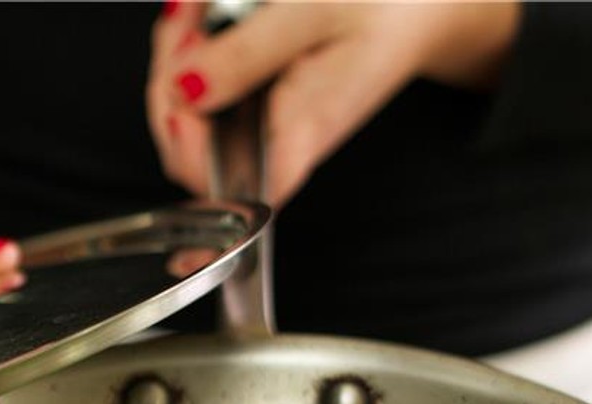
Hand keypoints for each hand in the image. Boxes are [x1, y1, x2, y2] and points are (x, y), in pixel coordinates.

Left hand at [147, 1, 518, 205]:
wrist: (421, 4)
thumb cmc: (387, 7)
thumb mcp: (314, 12)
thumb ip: (247, 55)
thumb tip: (183, 89)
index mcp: (297, 139)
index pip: (228, 196)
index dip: (187, 159)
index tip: (177, 103)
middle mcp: (277, 144)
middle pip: (191, 153)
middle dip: (170, 90)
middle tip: (187, 30)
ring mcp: (263, 125)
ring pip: (189, 117)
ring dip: (176, 61)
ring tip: (197, 14)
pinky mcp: (255, 101)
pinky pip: (204, 90)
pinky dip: (192, 49)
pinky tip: (203, 16)